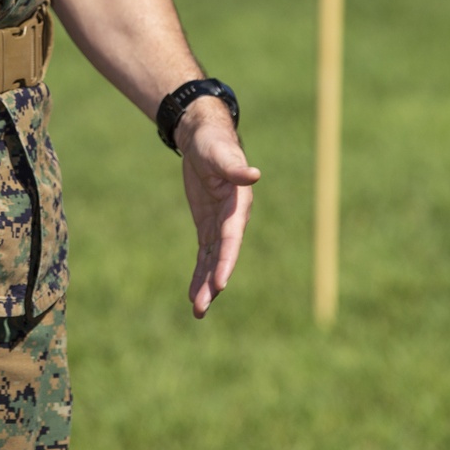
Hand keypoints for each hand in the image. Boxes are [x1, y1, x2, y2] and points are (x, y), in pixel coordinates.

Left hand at [175, 99, 260, 318]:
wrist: (203, 138)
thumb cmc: (213, 142)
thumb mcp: (219, 153)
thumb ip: (234, 167)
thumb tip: (254, 173)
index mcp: (238, 205)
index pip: (232, 238)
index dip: (226, 260)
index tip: (219, 283)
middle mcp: (232, 220)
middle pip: (223, 256)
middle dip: (213, 282)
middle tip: (201, 307)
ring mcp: (219, 225)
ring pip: (213, 261)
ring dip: (206, 286)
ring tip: (198, 311)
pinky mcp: (208, 226)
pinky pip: (204, 255)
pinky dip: (200, 275)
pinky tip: (195, 295)